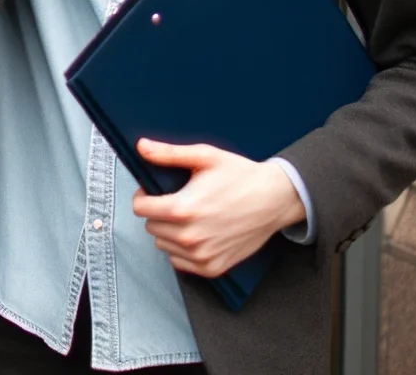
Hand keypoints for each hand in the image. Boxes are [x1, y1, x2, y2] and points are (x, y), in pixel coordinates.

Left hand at [130, 140, 304, 278]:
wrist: (275, 199)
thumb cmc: (241, 176)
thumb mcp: (205, 156)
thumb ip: (169, 154)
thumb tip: (141, 147)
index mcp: (183, 209)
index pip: (140, 209)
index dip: (143, 197)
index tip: (153, 192)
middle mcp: (190, 237)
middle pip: (151, 226)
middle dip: (158, 213)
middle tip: (177, 201)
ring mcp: (201, 255)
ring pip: (163, 245)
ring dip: (169, 232)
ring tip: (190, 217)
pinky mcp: (212, 268)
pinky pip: (179, 262)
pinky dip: (182, 250)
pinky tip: (198, 233)